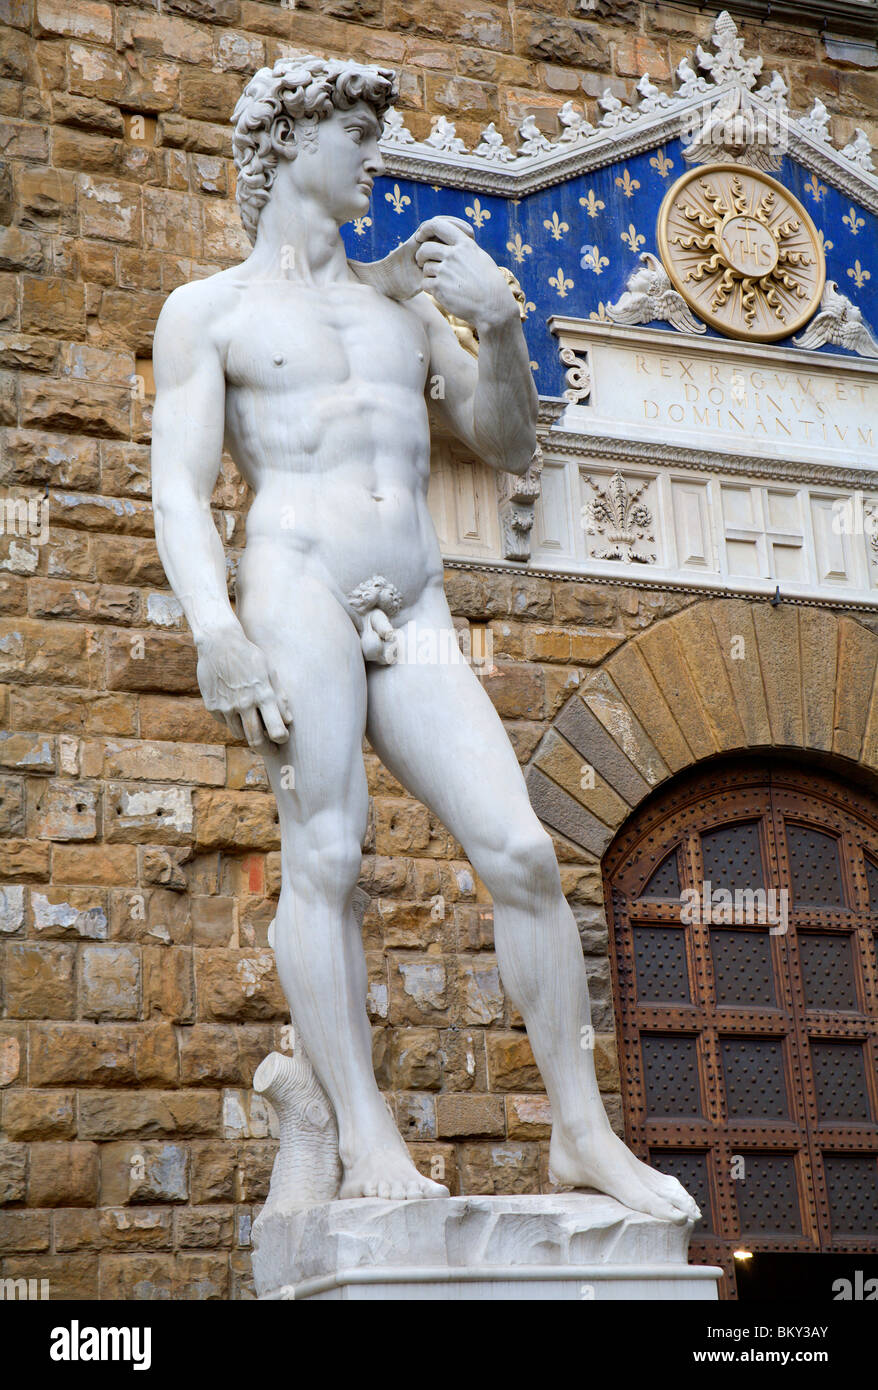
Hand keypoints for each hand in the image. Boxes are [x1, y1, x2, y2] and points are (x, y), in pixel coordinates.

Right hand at [196, 626, 292, 749]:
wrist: (219, 643)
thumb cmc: (250, 657)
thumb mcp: (270, 672)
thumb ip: (280, 697)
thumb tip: (288, 721)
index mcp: (263, 695)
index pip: (277, 730)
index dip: (282, 739)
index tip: (283, 738)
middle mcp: (245, 703)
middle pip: (256, 741)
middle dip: (267, 750)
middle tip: (272, 750)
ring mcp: (226, 706)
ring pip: (239, 734)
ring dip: (248, 733)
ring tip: (253, 724)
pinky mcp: (212, 706)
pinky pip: (225, 723)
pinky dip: (232, 721)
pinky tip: (235, 709)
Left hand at [413, 216, 517, 330]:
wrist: (493, 306)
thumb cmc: (490, 284)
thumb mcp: (481, 257)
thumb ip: (465, 248)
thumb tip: (453, 240)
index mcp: (465, 244)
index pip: (437, 226)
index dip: (425, 229)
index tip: (420, 236)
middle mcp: (454, 255)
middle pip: (425, 248)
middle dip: (421, 256)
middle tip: (422, 262)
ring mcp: (445, 271)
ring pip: (425, 268)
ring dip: (429, 275)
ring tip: (442, 282)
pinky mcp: (440, 288)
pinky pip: (425, 283)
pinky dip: (430, 288)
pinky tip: (441, 292)